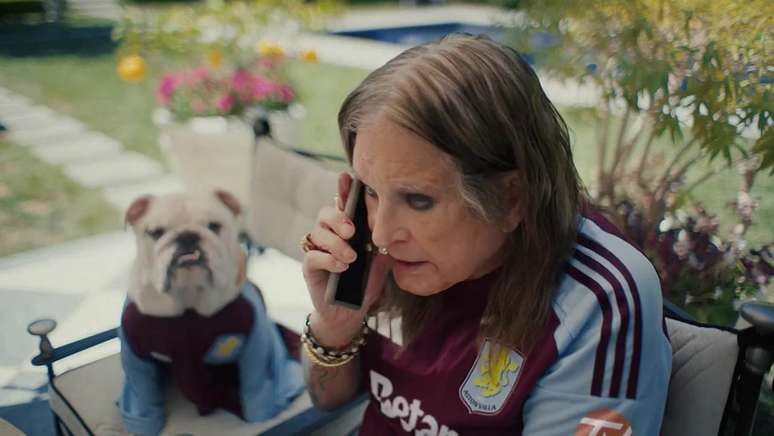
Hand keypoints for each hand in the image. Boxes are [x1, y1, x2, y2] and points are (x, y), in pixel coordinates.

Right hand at [301, 173, 392, 347]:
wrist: (351, 312)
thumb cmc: (365, 282)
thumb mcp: (380, 260)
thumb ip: (383, 241)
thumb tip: (393, 223)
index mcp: (346, 229)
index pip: (342, 203)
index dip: (342, 189)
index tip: (346, 177)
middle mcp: (329, 235)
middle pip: (325, 214)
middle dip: (339, 218)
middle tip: (352, 231)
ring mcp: (317, 250)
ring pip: (318, 233)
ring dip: (336, 244)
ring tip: (351, 258)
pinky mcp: (309, 268)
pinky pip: (312, 256)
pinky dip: (328, 259)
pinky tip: (341, 266)